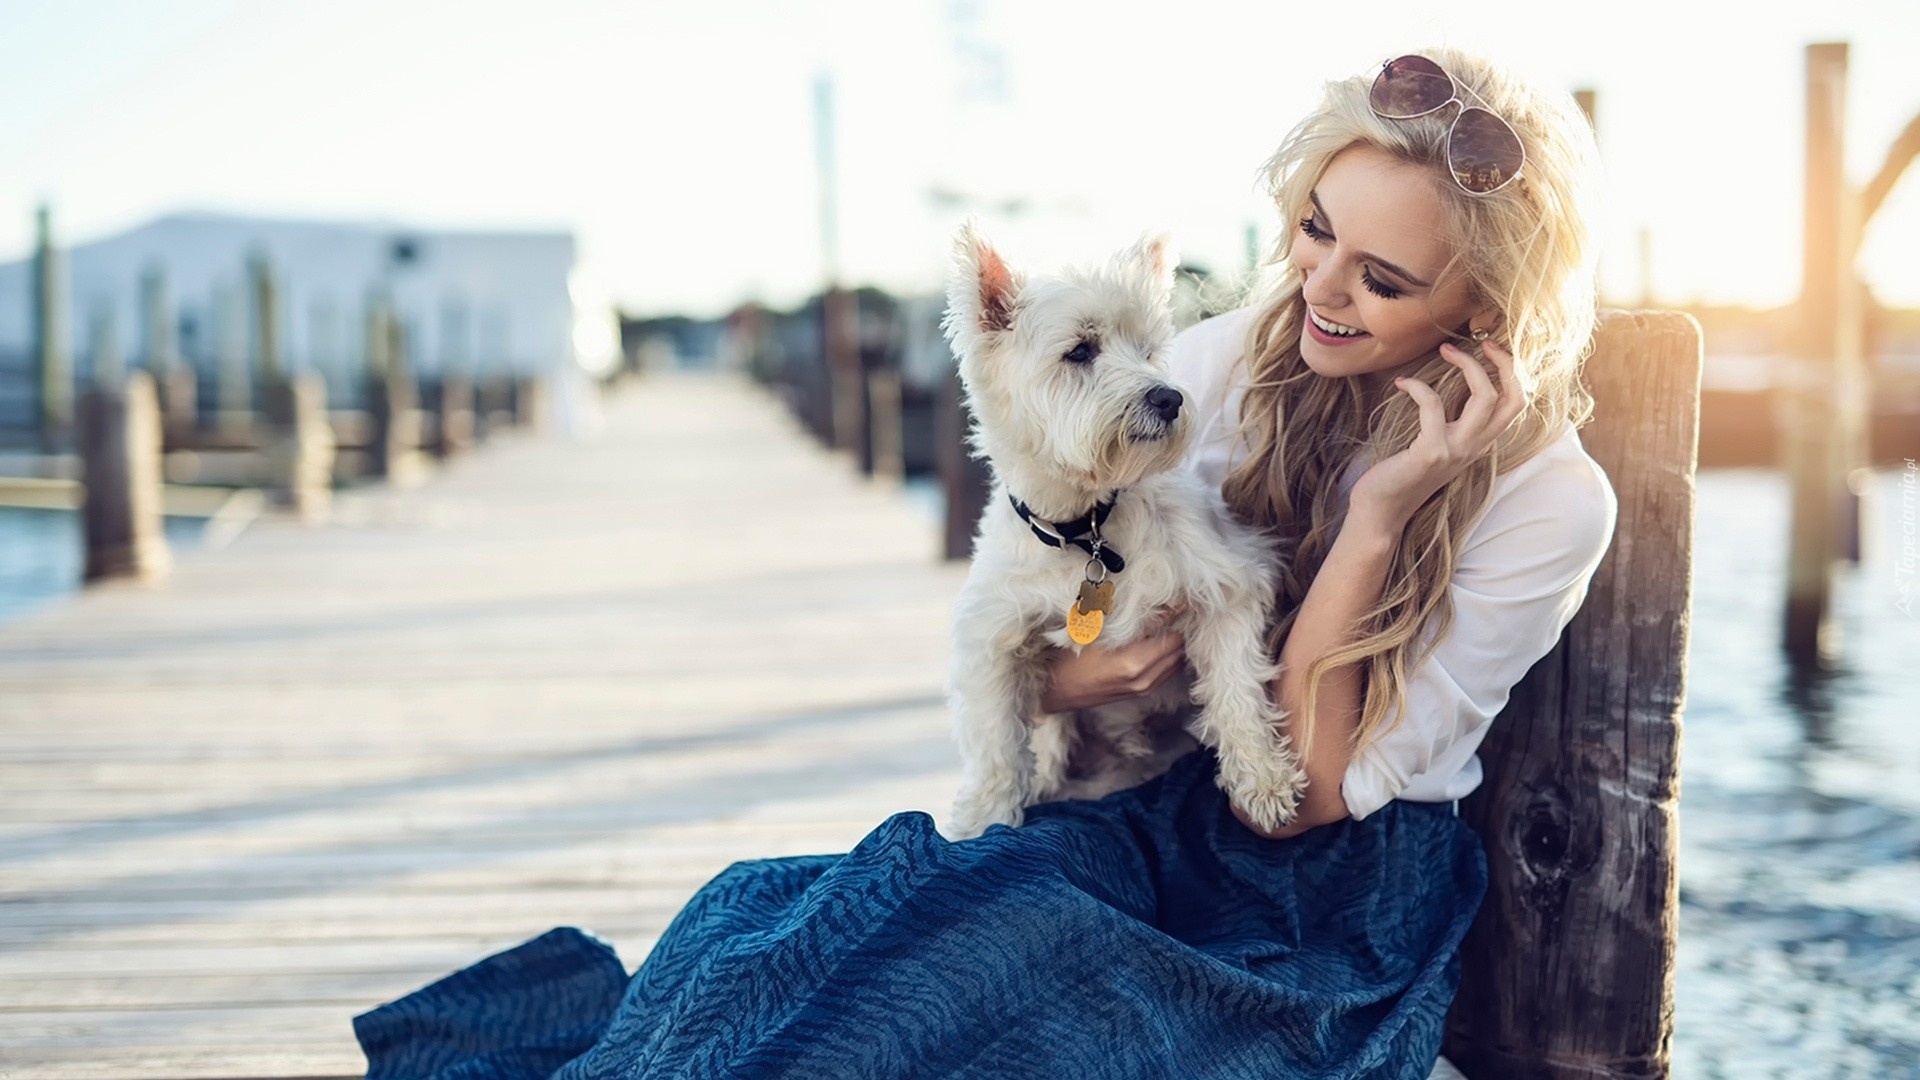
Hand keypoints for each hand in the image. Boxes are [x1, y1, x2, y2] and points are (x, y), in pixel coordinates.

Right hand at [1038, 604, 1188, 712]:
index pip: (1168, 632)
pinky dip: (1167, 655)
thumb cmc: (1068, 658)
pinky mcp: (1141, 692)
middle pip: (1177, 646)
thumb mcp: (1094, 631)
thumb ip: (1124, 619)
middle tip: (1171, 606)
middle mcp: (1144, 677)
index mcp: (1133, 662)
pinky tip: (1155, 642)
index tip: (1181, 597)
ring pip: (1176, 659)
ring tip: (1164, 623)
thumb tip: (1149, 600)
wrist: (1055, 692)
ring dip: (1172, 641)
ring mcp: (1144, 688)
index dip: (1175, 612)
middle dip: (1175, 626)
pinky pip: (1167, 671)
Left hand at [1349, 338, 1528, 529]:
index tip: (1489, 349)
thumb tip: (1447, 385)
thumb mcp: (1435, 445)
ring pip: (1485, 397)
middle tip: (1478, 341)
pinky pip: (1434, 405)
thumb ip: (1450, 423)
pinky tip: (1402, 385)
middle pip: (1511, 398)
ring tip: (1444, 350)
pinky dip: (1418, 387)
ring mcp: (1456, 450)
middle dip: (1502, 362)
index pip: (1515, 405)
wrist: (1380, 511)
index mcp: (1479, 443)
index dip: (1511, 372)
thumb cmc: (1401, 474)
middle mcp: (1475, 447)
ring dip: (1467, 365)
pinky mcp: (1431, 452)